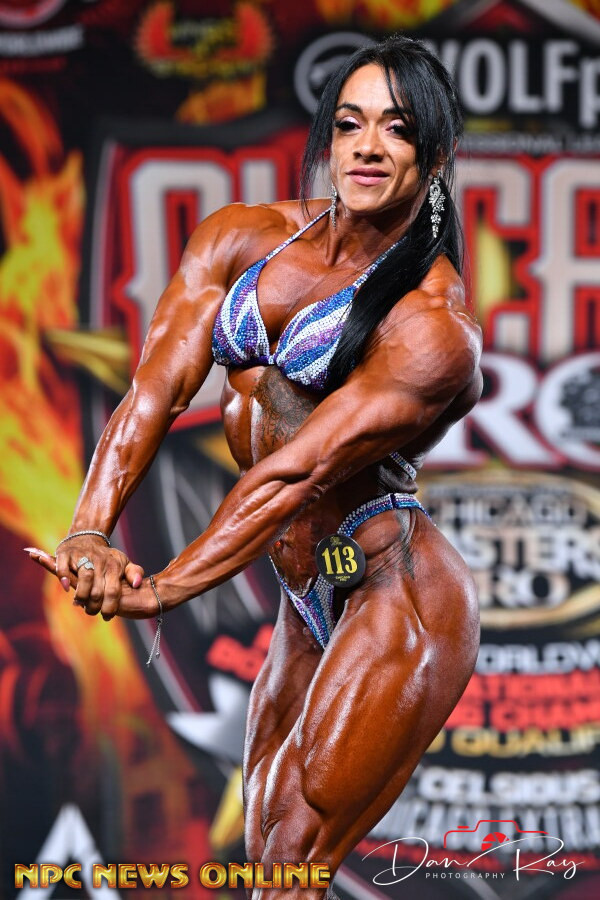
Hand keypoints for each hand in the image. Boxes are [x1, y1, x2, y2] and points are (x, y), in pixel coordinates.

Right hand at [26, 540, 145, 620]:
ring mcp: (82, 556)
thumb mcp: (124, 562)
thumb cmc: (107, 557)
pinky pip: (63, 567)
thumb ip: (135, 573)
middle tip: (91, 611)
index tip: (107, 617)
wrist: (87, 538)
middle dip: (94, 606)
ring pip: (84, 578)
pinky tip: (67, 587)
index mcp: (114, 566)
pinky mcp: (66, 553)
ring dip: (81, 596)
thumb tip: (137, 584)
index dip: (110, 607)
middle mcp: (99, 561)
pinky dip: (64, 578)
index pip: (113, 591)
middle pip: (97, 590)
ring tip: (81, 603)